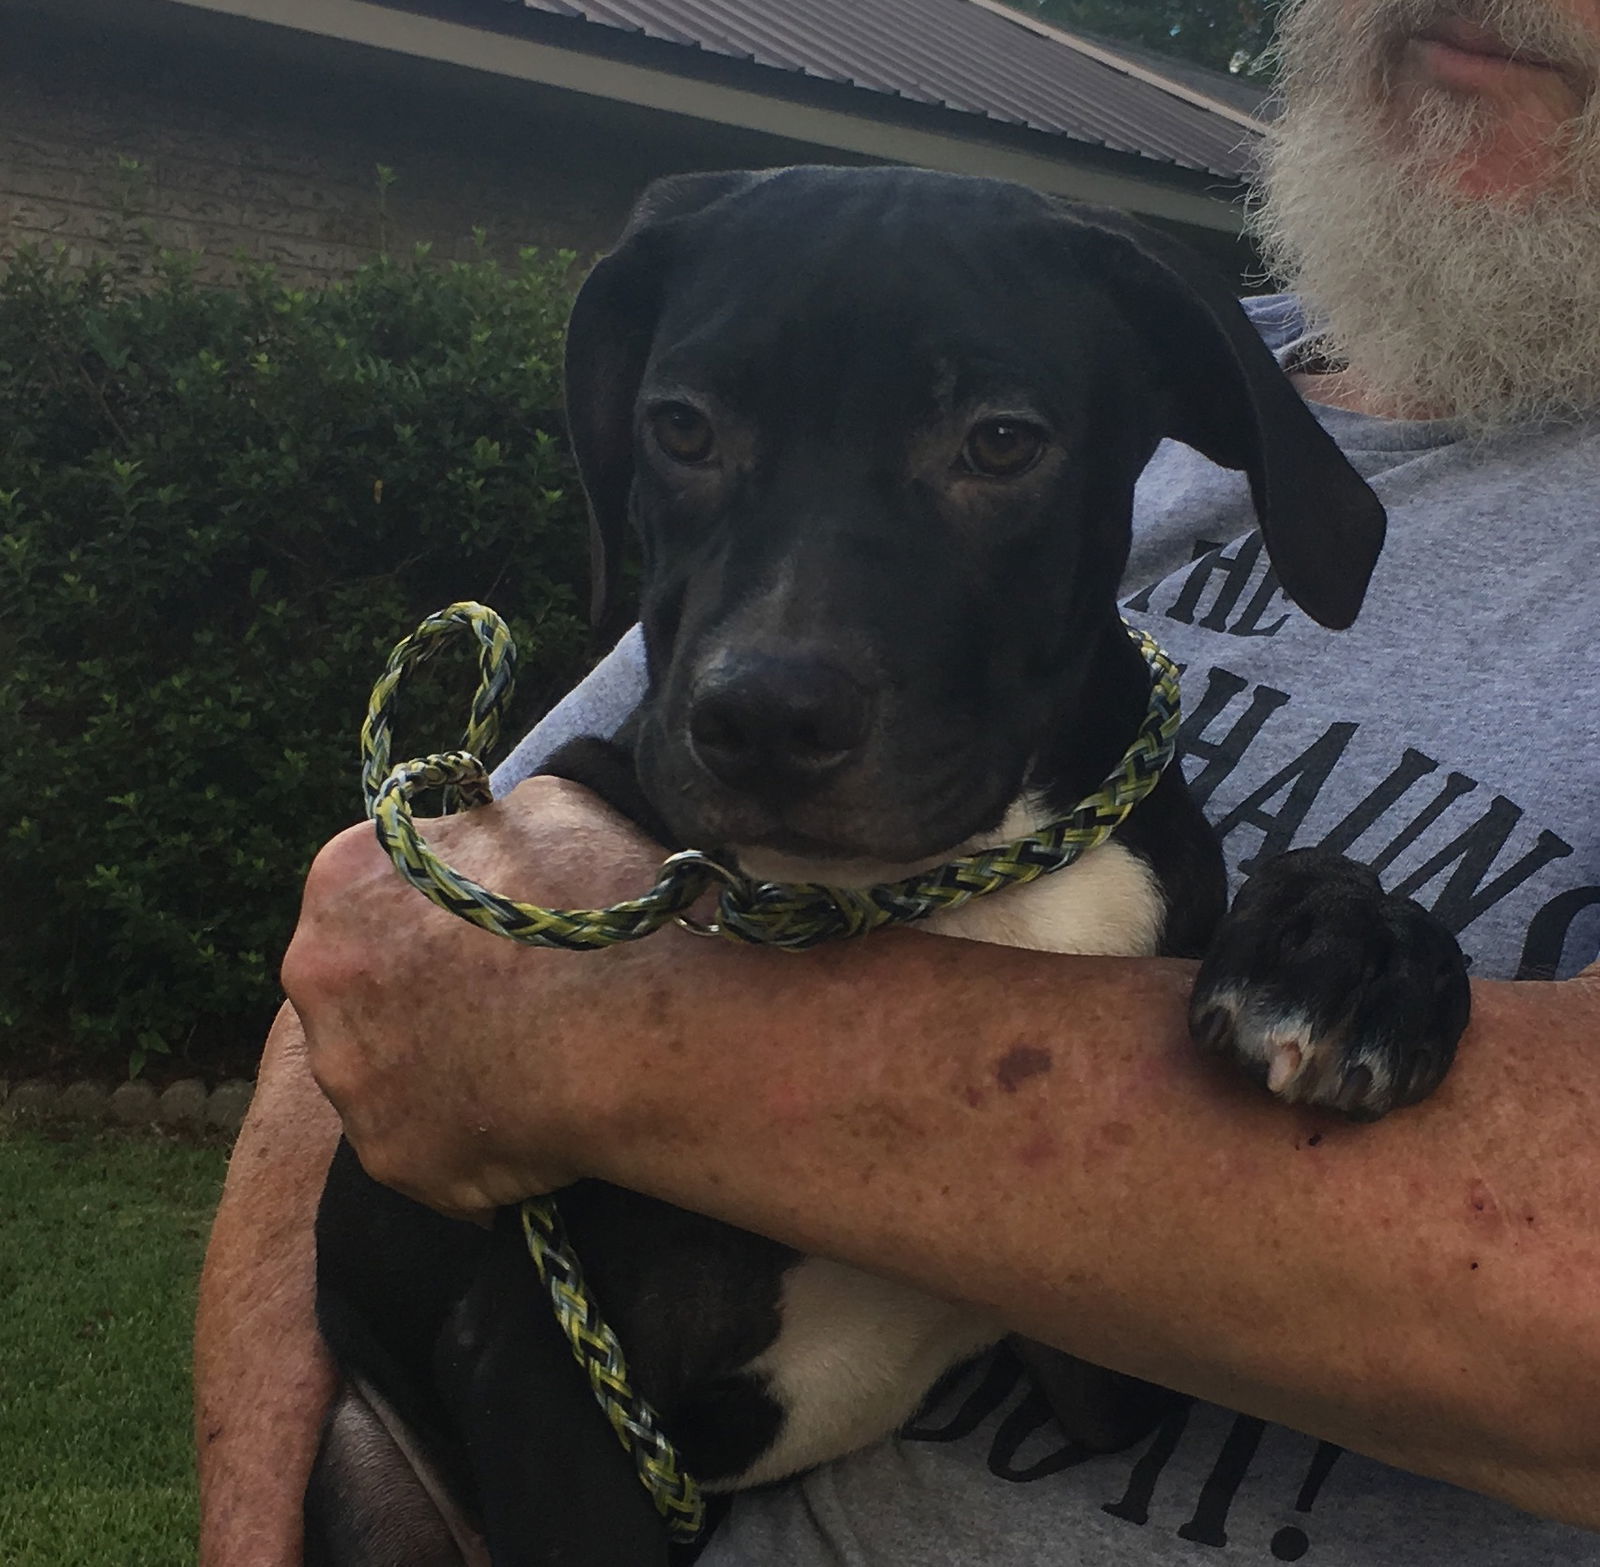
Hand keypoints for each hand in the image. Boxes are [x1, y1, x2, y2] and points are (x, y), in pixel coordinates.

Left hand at [282, 776, 672, 1217]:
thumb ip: (485, 826)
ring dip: (435, 1060)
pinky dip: (466, 1132)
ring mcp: (346, 1075)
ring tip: (525, 1058)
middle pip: (360, 977)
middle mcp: (319, 974)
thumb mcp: (551, 809)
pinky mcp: (387, 1156)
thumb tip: (481, 840)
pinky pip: (421, 1139)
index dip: (433, 903)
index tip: (488, 921)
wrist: (644, 1033)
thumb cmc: (602, 905)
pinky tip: (530, 1117)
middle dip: (418, 982)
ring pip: (382, 1064)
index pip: (372, 885)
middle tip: (505, 992)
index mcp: (348, 876)